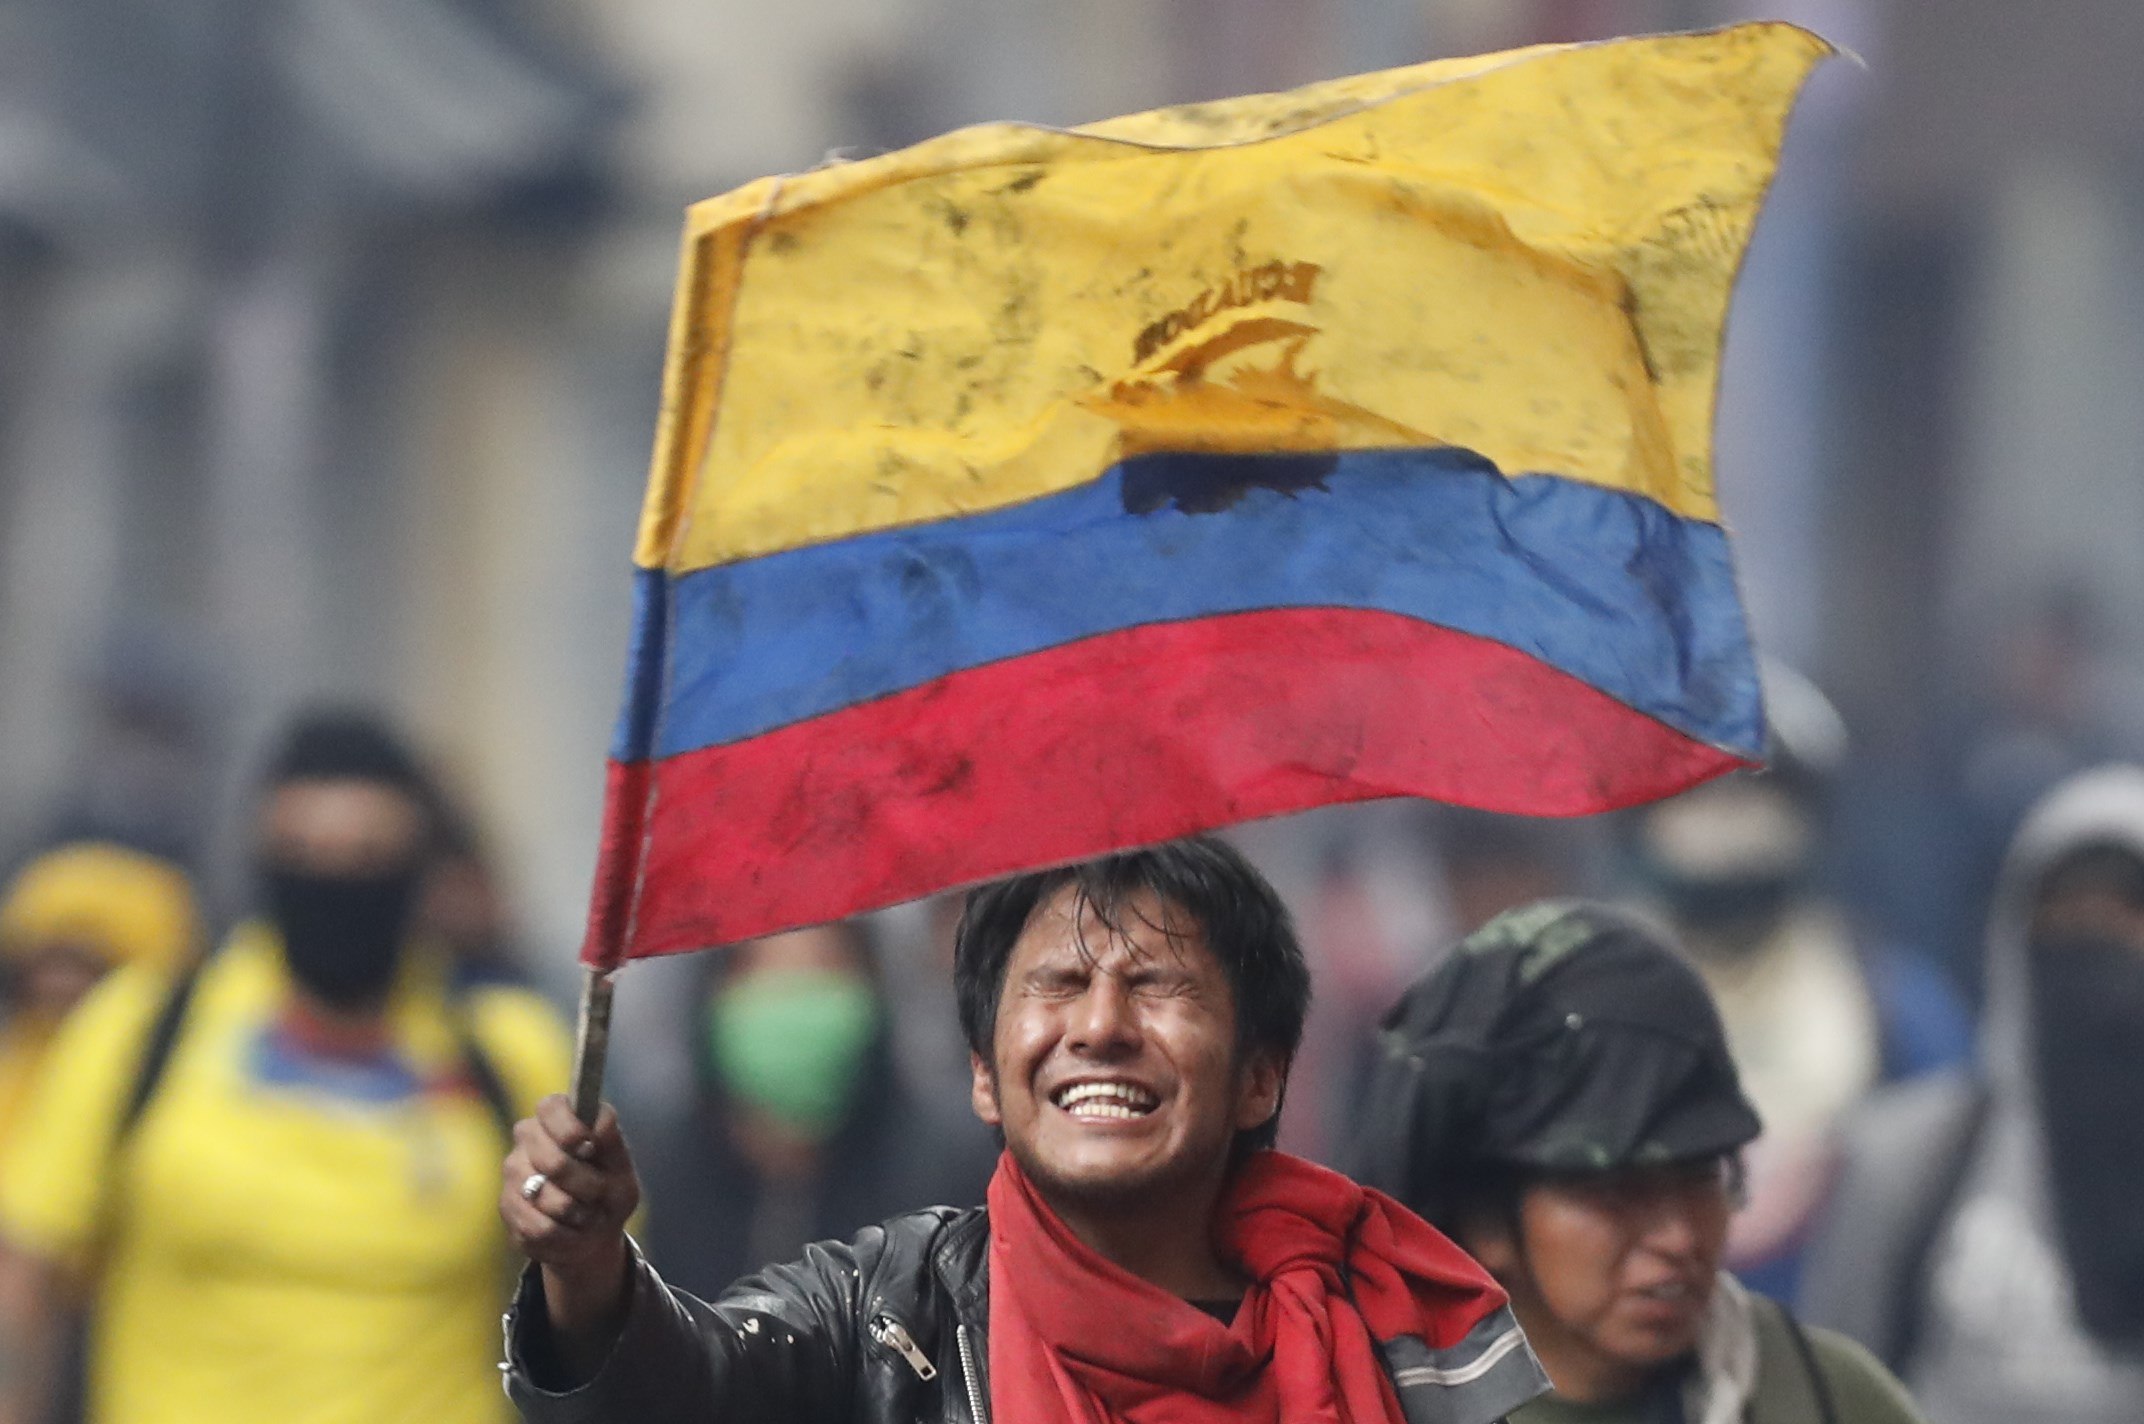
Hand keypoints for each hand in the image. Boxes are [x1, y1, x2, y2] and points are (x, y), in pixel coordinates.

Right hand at [501, 1095, 640, 1353]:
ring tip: (585, 1218)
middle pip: (546, 1154)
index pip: (552, 1105)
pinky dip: (558, 1236)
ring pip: (539, 1193)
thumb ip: (613, 1147)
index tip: (588, 1143)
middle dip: (582, 1182)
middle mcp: (528, 1142)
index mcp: (560, 1122)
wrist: (590, 1241)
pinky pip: (530, 1225)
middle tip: (597, 1196)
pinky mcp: (506, 1211)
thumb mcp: (624, 1175)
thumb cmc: (612, 1198)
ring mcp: (512, 1176)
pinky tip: (568, 1235)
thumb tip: (601, 1120)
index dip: (568, 1125)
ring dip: (573, 1213)